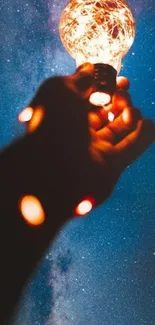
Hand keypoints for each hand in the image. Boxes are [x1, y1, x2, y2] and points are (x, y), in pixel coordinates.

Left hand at [64, 63, 154, 202]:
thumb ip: (78, 78)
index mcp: (65, 116)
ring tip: (130, 110)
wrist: (55, 169)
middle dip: (120, 99)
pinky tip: (148, 122)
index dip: (106, 88)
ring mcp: (96, 150)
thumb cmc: (53, 125)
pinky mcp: (112, 165)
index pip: (90, 99)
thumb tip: (88, 67)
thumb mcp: (60, 90)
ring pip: (121, 130)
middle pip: (107, 113)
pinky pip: (132, 148)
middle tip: (124, 92)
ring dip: (132, 115)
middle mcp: (80, 134)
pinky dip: (144, 135)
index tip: (121, 79)